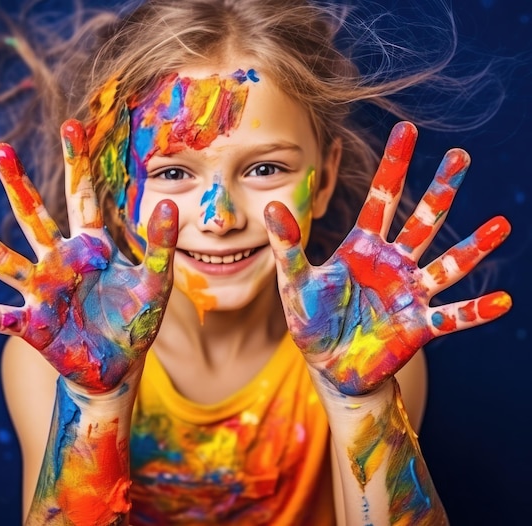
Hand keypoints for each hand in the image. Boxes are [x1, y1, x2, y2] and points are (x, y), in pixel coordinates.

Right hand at [0, 119, 177, 392]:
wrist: (119, 364)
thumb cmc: (136, 320)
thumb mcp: (156, 282)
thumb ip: (160, 246)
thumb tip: (167, 203)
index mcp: (91, 247)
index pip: (82, 197)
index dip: (77, 163)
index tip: (71, 124)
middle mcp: (60, 262)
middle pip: (34, 217)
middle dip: (18, 185)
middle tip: (0, 150)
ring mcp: (42, 292)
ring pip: (2, 260)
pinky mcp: (33, 326)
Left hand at [265, 121, 510, 395]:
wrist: (330, 367)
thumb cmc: (312, 322)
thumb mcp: (295, 283)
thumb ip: (288, 247)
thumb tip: (271, 205)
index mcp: (362, 248)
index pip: (382, 197)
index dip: (393, 165)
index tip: (407, 128)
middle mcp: (392, 264)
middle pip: (422, 219)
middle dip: (440, 188)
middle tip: (461, 155)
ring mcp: (409, 294)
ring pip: (447, 264)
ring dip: (474, 246)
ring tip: (501, 226)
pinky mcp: (419, 326)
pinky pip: (453, 316)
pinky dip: (476, 310)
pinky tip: (503, 301)